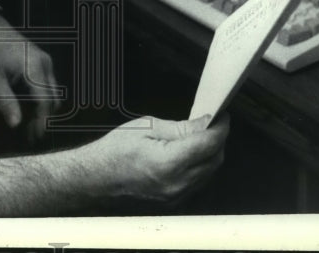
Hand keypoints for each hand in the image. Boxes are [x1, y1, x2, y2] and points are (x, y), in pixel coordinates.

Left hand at [0, 8, 62, 142]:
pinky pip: (48, 83)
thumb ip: (6, 101)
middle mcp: (45, 63)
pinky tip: (28, 107)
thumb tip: (16, 125)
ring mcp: (45, 60)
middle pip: (54, 98)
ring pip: (53, 91)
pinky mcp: (41, 59)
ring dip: (44, 108)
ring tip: (30, 124)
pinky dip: (42, 97)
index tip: (32, 137)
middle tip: (31, 134)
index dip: (40, 122)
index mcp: (34, 68)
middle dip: (44, 118)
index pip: (45, 102)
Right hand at [80, 115, 228, 209]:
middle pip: (215, 160)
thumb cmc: (115, 151)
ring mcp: (176, 196)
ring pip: (209, 172)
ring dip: (210, 154)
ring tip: (196, 137)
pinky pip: (198, 182)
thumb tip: (204, 122)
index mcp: (169, 163)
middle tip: (209, 122)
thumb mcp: (147, 126)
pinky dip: (200, 166)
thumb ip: (180, 127)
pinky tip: (188, 154)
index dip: (220, 127)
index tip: (221, 116)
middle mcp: (177, 184)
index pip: (209, 144)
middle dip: (217, 139)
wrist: (97, 177)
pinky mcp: (174, 201)